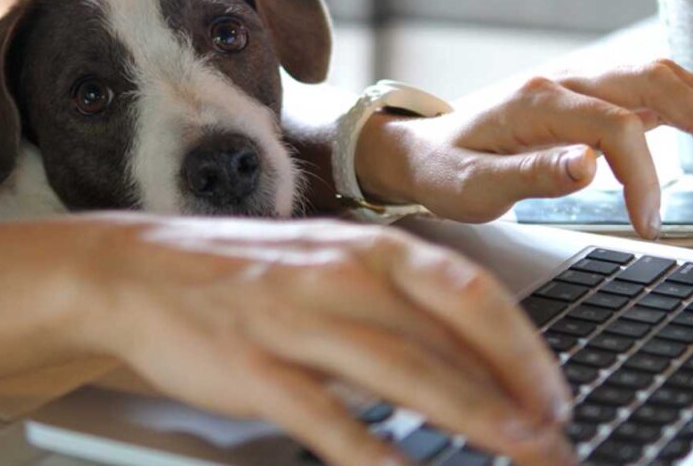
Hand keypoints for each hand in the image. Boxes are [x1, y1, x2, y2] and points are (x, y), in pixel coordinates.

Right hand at [74, 214, 575, 465]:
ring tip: (517, 451)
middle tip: (554, 438)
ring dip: (471, 416)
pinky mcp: (254, 367)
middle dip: (514, 391)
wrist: (138, 270)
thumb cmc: (244, 272)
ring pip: (403, 371)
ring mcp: (296, 320)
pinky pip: (328, 418)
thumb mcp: (327, 266)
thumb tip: (466, 355)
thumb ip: (393, 304)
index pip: (469, 291)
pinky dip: (375, 455)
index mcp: (366, 248)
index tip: (553, 392)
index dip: (522, 346)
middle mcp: (341, 276)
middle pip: (448, 335)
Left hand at [356, 59, 692, 237]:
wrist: (421, 149)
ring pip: (652, 74)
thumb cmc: (444, 171)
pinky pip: (641, 87)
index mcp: (536, 104)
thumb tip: (590, 167)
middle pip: (648, 79)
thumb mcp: (473, 188)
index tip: (648, 222)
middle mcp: (561, 83)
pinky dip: (683, 101)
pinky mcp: (581, 98)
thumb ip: (530, 176)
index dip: (642, 175)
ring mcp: (574, 85)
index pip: (615, 126)